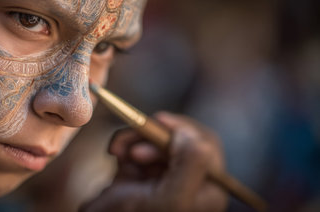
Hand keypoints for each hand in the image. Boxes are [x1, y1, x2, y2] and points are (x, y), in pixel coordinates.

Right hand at [80, 112, 227, 211]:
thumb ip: (190, 166)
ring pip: (155, 137)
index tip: (158, 120)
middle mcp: (189, 182)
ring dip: (133, 138)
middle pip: (179, 139)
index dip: (183, 130)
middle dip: (153, 137)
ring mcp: (163, 175)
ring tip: (117, 151)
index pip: (206, 147)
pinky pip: (136, 143)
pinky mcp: (141, 171)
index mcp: (207, 191)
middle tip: (134, 151)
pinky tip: (114, 152)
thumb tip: (189, 133)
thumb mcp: (169, 199)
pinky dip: (123, 142)